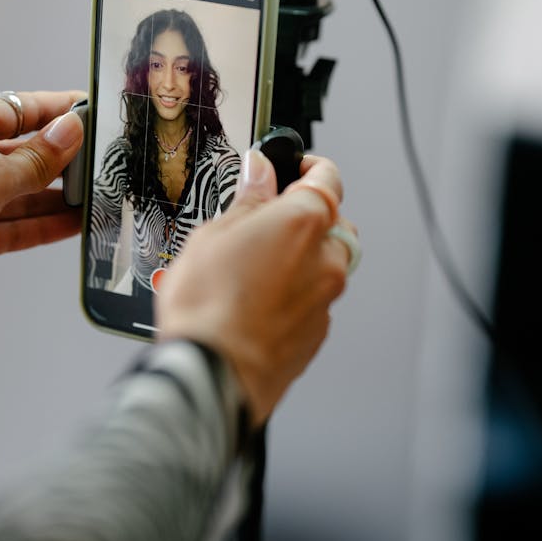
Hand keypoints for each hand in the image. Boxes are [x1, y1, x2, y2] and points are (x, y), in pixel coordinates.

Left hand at [0, 91, 84, 315]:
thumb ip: (35, 160)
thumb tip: (70, 131)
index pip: (25, 109)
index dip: (62, 111)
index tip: (97, 114)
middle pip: (29, 152)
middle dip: (67, 159)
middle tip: (108, 164)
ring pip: (27, 192)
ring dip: (60, 197)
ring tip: (101, 197)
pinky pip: (18, 225)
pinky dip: (45, 226)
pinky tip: (75, 225)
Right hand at [156, 149, 355, 425]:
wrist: (213, 375)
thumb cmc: (208, 308)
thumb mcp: (213, 234)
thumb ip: (248, 200)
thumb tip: (259, 174)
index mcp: (305, 221)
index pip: (327, 177)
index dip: (309, 165)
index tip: (291, 165)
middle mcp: (326, 259)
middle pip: (332, 222)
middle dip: (306, 216)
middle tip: (264, 219)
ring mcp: (325, 300)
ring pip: (326, 264)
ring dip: (301, 257)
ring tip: (254, 265)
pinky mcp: (316, 334)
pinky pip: (314, 299)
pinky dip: (295, 292)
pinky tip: (257, 299)